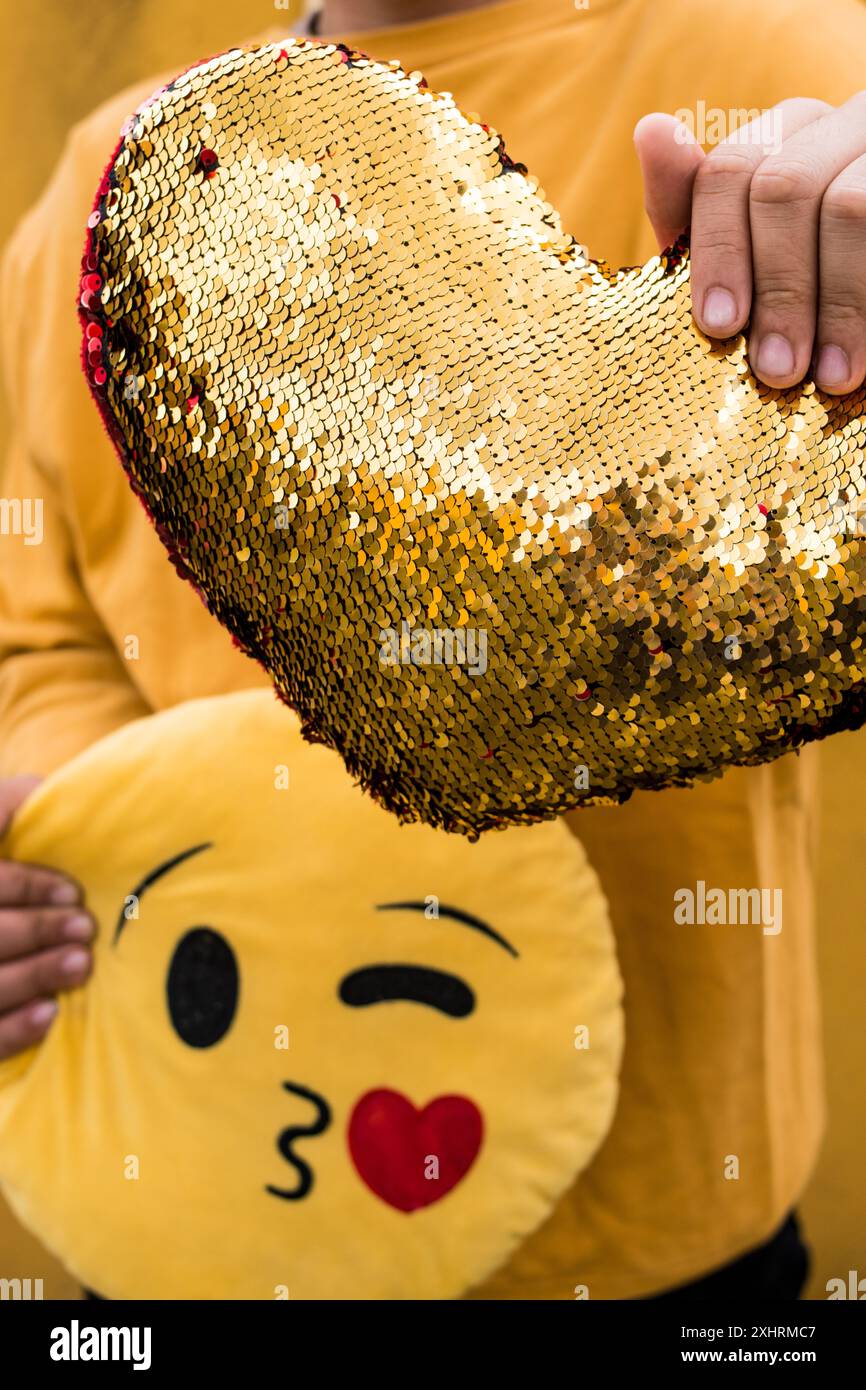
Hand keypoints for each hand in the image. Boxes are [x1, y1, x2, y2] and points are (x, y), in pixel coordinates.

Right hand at [0, 777, 92, 1059]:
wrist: (10, 929)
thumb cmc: (5, 866)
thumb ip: (9, 806)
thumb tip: (41, 793)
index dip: (28, 887)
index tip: (74, 892)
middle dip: (37, 931)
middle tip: (86, 928)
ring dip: (34, 975)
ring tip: (82, 964)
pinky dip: (14, 1029)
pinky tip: (49, 1015)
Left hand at [634, 96, 865, 392]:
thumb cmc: (803, 283)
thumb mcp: (739, 255)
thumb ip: (691, 213)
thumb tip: (650, 129)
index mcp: (786, 135)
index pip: (730, 172)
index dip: (718, 252)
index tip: (719, 327)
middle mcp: (844, 123)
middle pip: (787, 188)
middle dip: (777, 289)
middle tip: (776, 370)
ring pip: (852, 207)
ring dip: (838, 302)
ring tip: (831, 378)